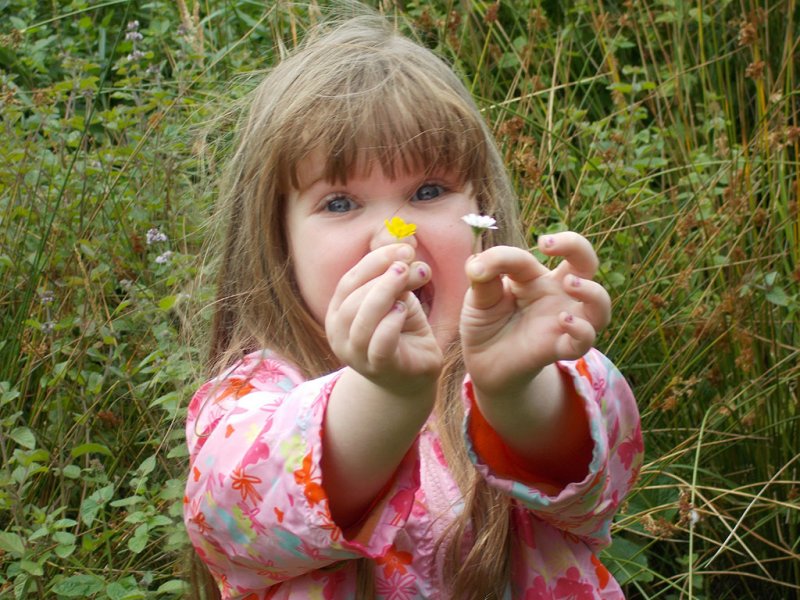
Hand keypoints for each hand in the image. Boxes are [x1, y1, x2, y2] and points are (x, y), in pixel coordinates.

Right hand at [325, 243, 442, 394]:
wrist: (411, 378)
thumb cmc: (401, 333)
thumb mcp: (397, 300)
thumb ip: (397, 280)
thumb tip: (407, 254)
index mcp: (338, 314)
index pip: (349, 281)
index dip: (374, 261)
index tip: (403, 248)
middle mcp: (339, 335)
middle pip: (352, 298)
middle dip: (382, 274)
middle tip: (409, 261)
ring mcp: (356, 354)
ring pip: (361, 320)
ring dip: (384, 292)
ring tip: (408, 276)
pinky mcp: (379, 368)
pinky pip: (379, 343)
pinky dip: (391, 322)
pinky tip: (403, 309)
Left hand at [460, 233, 610, 398]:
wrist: (481, 362)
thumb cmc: (485, 322)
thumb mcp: (478, 295)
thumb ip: (482, 275)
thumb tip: (476, 264)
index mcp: (537, 277)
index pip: (542, 251)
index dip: (522, 249)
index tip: (502, 258)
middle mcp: (557, 295)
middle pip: (587, 263)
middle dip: (578, 246)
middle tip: (549, 245)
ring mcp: (562, 321)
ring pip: (600, 305)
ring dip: (592, 291)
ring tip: (569, 284)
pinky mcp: (559, 348)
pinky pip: (586, 340)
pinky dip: (582, 329)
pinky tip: (563, 320)